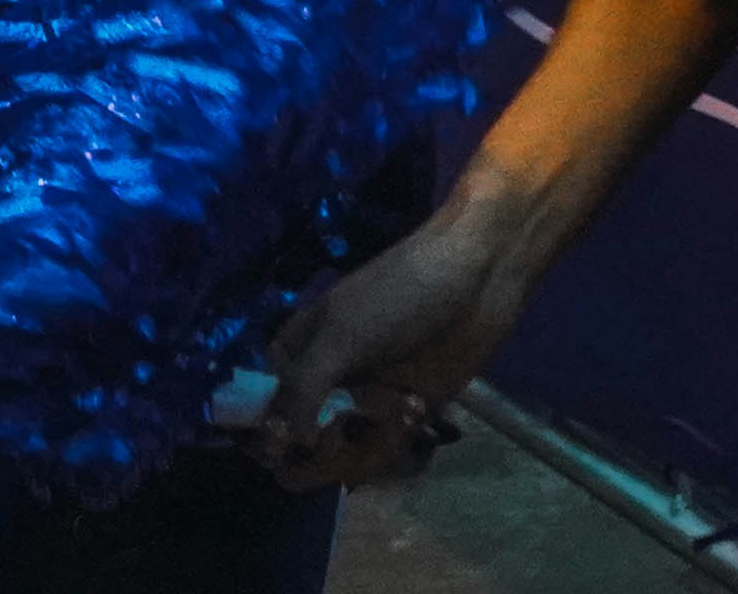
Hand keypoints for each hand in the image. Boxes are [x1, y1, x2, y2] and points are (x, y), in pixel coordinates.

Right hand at [253, 190, 545, 491]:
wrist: (477, 278)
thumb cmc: (400, 295)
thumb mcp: (342, 336)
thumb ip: (302, 392)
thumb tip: (281, 443)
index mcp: (293, 356)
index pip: (259, 416)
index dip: (273, 440)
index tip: (302, 438)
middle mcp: (322, 385)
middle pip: (299, 451)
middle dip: (328, 452)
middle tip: (350, 435)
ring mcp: (363, 404)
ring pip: (346, 459)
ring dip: (375, 445)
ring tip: (406, 410)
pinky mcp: (403, 418)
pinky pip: (387, 456)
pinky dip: (403, 448)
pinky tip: (422, 415)